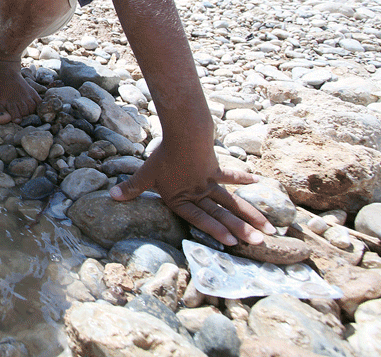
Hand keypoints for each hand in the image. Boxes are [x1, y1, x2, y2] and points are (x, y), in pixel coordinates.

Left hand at [109, 140, 275, 245]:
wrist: (185, 136)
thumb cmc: (164, 157)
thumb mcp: (146, 175)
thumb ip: (132, 188)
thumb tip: (112, 196)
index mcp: (183, 199)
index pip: (200, 219)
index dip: (216, 231)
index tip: (232, 243)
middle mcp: (199, 193)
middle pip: (222, 214)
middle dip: (242, 229)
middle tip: (260, 242)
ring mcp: (209, 182)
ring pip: (232, 202)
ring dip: (250, 214)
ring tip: (268, 227)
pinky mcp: (214, 169)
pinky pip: (229, 175)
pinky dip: (241, 178)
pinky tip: (257, 182)